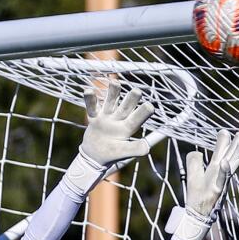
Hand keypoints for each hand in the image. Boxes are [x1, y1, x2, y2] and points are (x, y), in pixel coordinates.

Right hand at [63, 82, 153, 196]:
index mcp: (127, 128)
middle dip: (131, 99)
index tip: (150, 106)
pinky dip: (90, 99)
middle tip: (137, 91)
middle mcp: (119, 120)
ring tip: (115, 82)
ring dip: (113, 92)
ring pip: (111, 102)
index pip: (137, 119)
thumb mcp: (124, 153)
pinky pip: (92, 107)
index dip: (143, 113)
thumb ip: (134, 149)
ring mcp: (106, 117)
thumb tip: (147, 148)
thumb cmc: (112, 155)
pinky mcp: (94, 117)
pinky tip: (88, 90)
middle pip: (126, 107)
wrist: (94, 157)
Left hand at [184, 129, 238, 220]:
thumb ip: (194, 162)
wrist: (196, 217)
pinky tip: (224, 162)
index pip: (223, 154)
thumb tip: (196, 151)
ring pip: (230, 167)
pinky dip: (224, 172)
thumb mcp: (193, 176)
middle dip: (236, 146)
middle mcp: (220, 177)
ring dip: (236, 154)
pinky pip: (221, 181)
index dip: (225, 143)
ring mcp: (219, 184)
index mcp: (216, 172)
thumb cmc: (196, 197)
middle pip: (230, 158)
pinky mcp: (215, 193)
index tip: (226, 131)